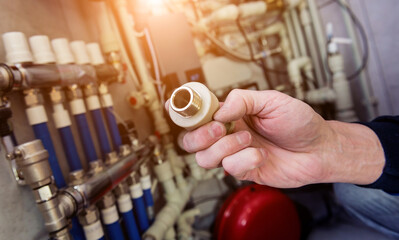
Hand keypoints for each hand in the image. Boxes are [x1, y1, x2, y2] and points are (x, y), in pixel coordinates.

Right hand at [167, 89, 383, 187]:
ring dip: (225, 147)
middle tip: (220, 128)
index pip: (198, 113)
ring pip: (205, 157)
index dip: (184, 112)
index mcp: (231, 114)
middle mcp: (228, 134)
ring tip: (248, 140)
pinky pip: (230, 168)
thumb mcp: (273, 101)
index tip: (183, 108)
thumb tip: (219, 111)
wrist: (318, 149)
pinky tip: (262, 155)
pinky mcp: (243, 171)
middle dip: (200, 135)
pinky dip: (246, 160)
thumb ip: (243, 100)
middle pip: (190, 140)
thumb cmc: (299, 122)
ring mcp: (234, 154)